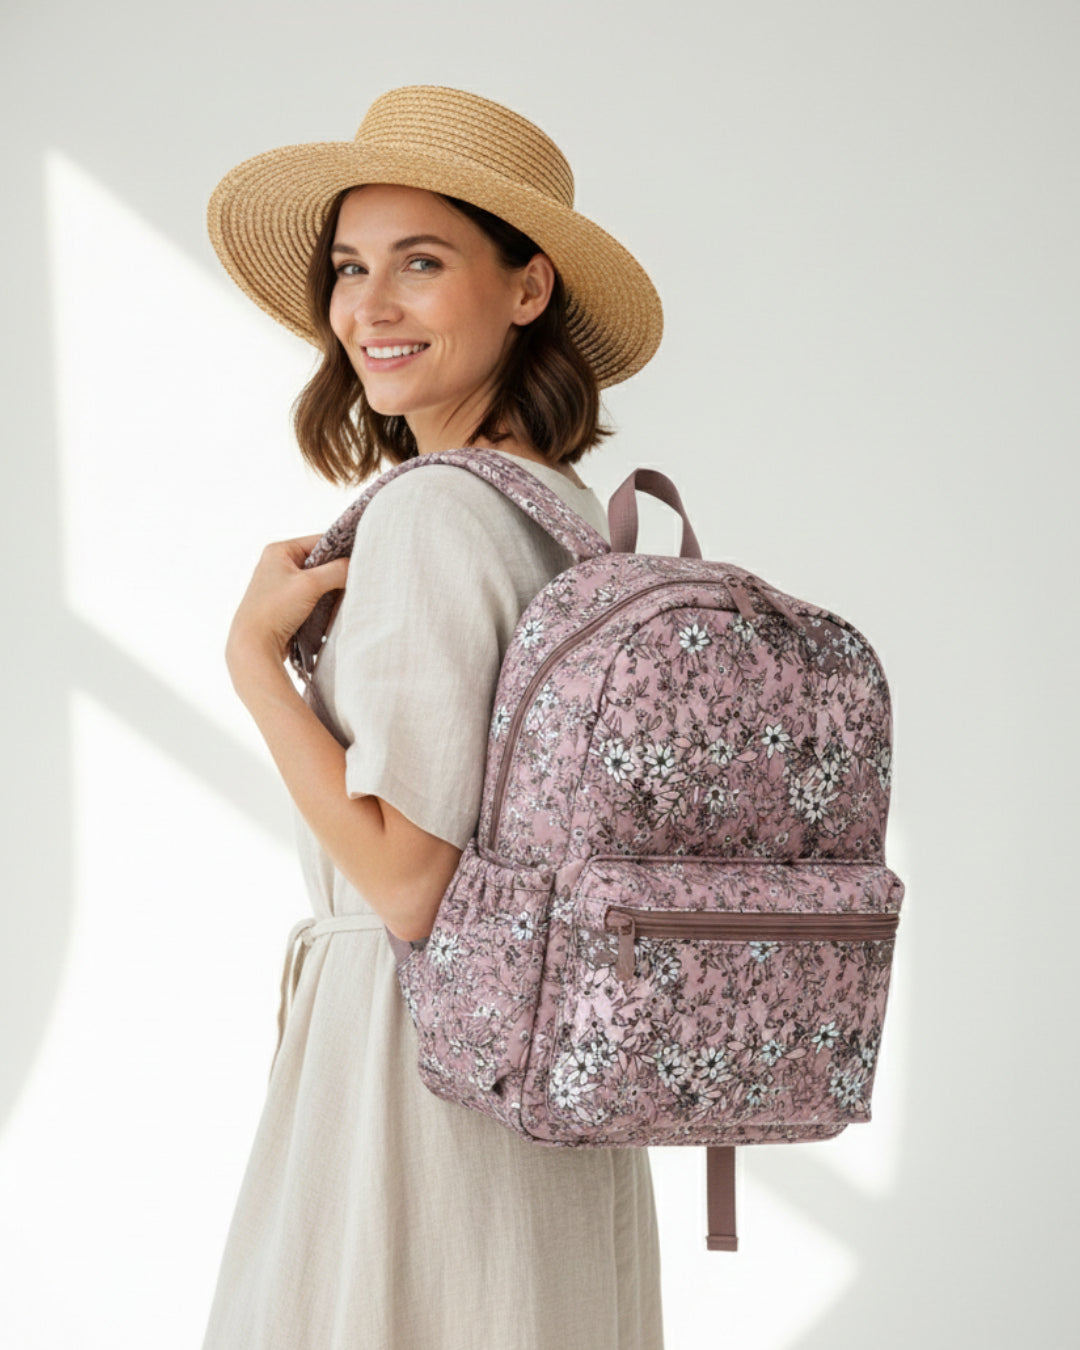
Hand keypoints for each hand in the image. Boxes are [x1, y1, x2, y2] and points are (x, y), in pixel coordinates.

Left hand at [225, 534, 349, 689]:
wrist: (254, 646)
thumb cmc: (275, 610)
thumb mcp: (310, 584)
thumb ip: (337, 570)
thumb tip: (355, 565)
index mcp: (279, 551)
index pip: (320, 540)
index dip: (342, 549)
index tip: (361, 559)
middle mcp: (278, 564)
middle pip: (320, 560)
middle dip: (337, 571)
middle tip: (355, 579)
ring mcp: (281, 584)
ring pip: (318, 579)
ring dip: (331, 588)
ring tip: (344, 595)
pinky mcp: (285, 603)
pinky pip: (312, 594)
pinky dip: (324, 599)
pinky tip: (332, 607)